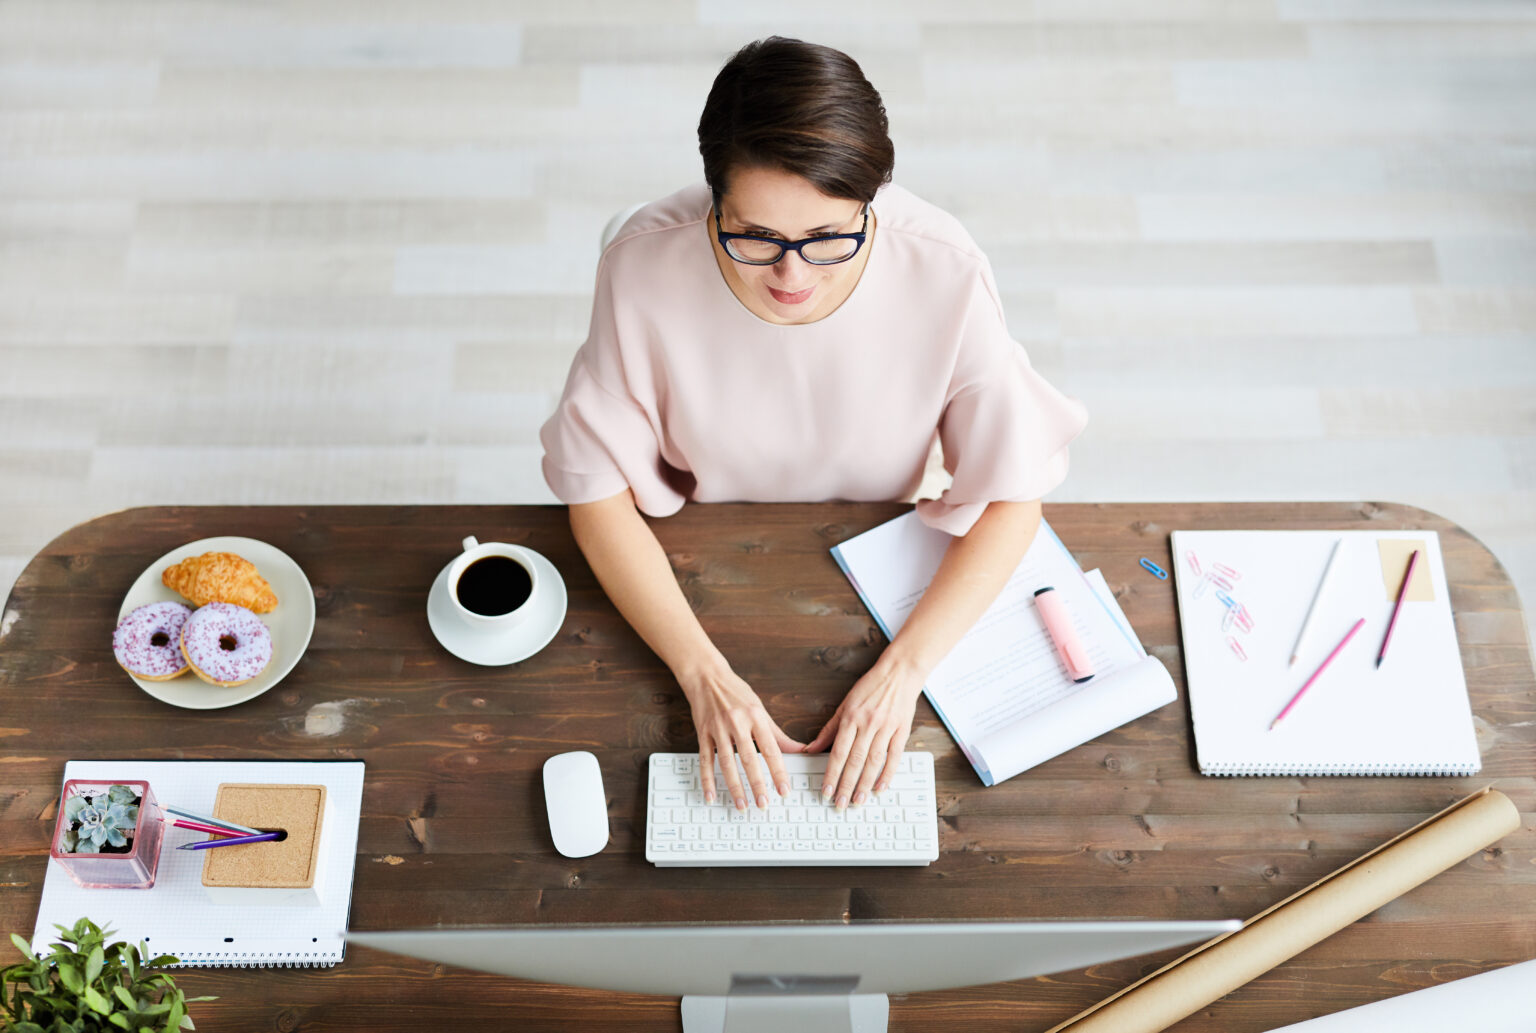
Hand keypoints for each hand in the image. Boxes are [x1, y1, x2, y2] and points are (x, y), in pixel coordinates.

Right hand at [678, 660, 803, 810]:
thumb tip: (800, 750)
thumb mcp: (760, 709)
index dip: (779, 771)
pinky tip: (711, 796)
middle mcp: (737, 723)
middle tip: (764, 804)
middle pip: (748, 759)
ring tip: (742, 805)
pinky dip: (707, 780)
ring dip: (735, 786)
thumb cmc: (736, 692)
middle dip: (757, 784)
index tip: (784, 790)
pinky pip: (705, 760)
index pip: (770, 749)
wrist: (706, 676)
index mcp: (755, 717)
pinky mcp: (702, 734)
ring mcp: (718, 729)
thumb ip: (778, 734)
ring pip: (726, 763)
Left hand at [804, 650, 924, 808]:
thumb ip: (828, 730)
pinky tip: (880, 787)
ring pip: (873, 761)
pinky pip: (894, 756)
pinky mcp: (902, 731)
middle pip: (855, 760)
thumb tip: (810, 749)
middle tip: (840, 804)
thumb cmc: (870, 688)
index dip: (831, 774)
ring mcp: (886, 728)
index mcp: (851, 717)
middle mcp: (868, 724)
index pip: (838, 752)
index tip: (826, 791)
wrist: (899, 672)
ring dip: (865, 784)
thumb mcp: (844, 705)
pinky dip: (887, 774)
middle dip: (846, 785)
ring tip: (858, 801)